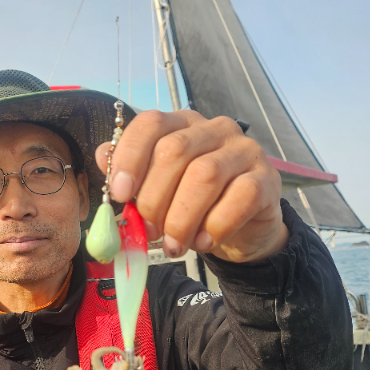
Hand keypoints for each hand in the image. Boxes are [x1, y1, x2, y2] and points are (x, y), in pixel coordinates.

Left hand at [95, 110, 288, 262]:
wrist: (241, 230)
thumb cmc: (192, 206)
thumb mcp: (157, 191)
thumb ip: (131, 175)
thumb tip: (102, 157)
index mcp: (181, 125)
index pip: (151, 124)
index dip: (130, 157)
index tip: (118, 194)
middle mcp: (214, 129)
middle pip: (175, 151)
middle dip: (153, 198)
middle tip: (148, 231)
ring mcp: (243, 151)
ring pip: (205, 175)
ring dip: (181, 218)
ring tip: (173, 245)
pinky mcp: (267, 179)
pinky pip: (240, 197)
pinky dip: (215, 225)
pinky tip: (202, 243)